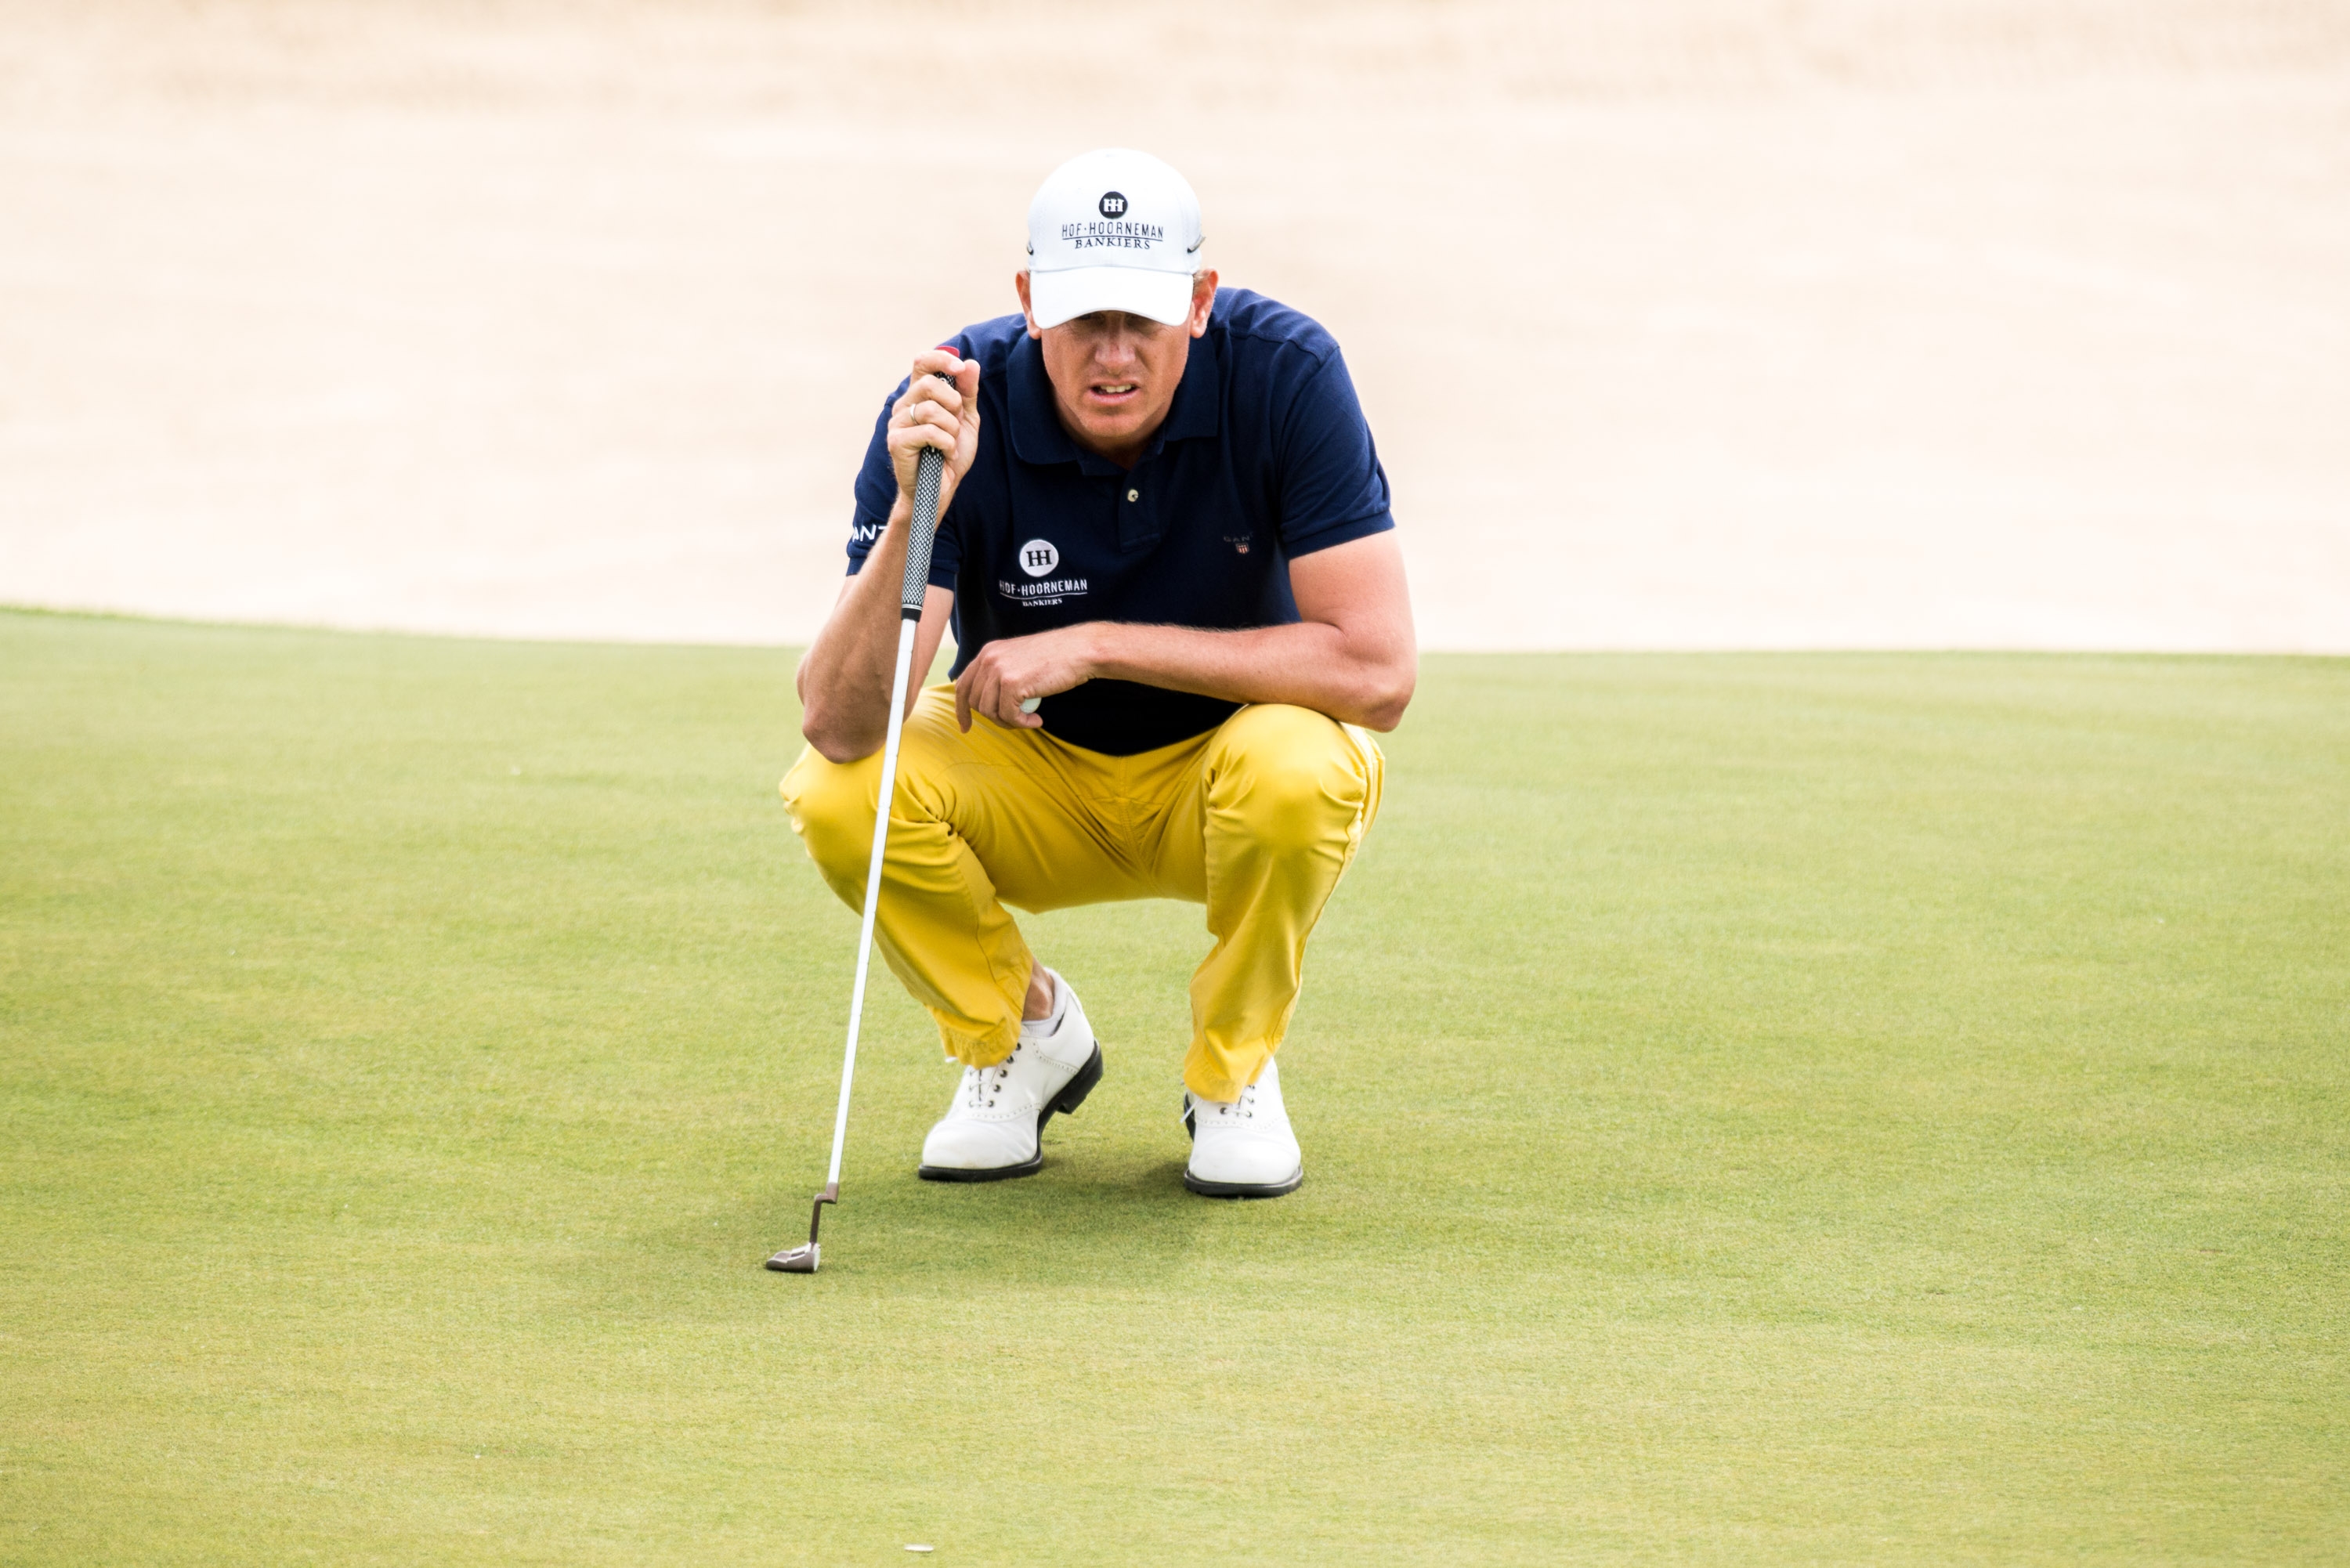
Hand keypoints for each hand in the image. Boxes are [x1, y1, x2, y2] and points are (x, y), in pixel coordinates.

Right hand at [887, 348, 981, 513]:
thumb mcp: (966, 420)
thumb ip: (967, 392)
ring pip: (929, 410)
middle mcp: (904, 405)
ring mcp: (897, 423)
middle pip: (929, 384)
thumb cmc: (951, 453)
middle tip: (957, 423)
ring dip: (951, 428)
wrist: (942, 488)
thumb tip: (970, 364)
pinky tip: (946, 454)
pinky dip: (946, 443)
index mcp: (918, 395)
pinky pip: (928, 432)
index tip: (959, 367)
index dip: (941, 359)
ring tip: (951, 443)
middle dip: (953, 403)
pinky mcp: (896, 442)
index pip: (922, 362)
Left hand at [953, 625, 1101, 731]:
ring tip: (1029, 718)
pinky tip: (1037, 719)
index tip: (966, 727)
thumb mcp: (1019, 660)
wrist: (1079, 650)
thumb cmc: (1056, 658)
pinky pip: (1008, 715)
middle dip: (993, 717)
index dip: (961, 709)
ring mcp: (998, 670)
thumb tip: (989, 700)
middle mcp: (988, 658)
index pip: (963, 684)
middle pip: (974, 702)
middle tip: (1015, 720)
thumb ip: (1001, 675)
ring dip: (1009, 722)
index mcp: (988, 652)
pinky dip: (1022, 723)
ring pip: (989, 711)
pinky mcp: (1012, 683)